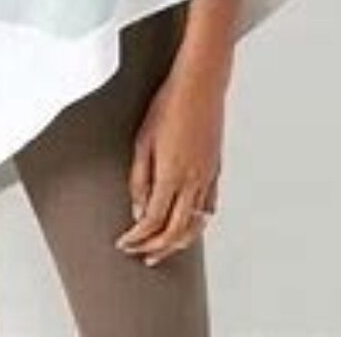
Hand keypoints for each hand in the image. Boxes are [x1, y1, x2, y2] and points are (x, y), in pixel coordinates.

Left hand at [114, 65, 225, 266]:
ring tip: (163, 249)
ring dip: (178, 243)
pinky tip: (189, 224)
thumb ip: (139, 178)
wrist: (200, 85)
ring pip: (195, 225)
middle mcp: (193, 182)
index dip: (137, 237)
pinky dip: (197, 224)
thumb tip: (138, 209)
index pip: (152, 221)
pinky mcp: (216, 170)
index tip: (124, 243)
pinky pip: (209, 208)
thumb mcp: (142, 140)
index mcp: (171, 176)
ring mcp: (208, 178)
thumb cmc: (168, 105)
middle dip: (156, 248)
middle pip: (175, 231)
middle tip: (140, 255)